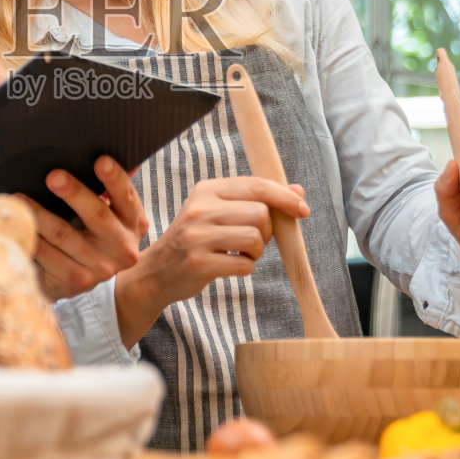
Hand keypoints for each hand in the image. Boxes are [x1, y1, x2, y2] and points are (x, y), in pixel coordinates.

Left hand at [23, 157, 148, 300]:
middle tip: (53, 176)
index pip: (126, 197)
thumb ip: (111, 187)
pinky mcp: (75, 282)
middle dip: (74, 193)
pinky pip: (46, 256)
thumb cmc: (93, 232)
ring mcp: (100, 268)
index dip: (114, 178)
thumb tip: (106, 151)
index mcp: (134, 223)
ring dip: (39, 215)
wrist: (86, 277)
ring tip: (20, 198)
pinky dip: (29, 238)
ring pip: (63, 235)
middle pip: (97, 216)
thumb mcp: (111, 213)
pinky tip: (14, 225)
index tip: (100, 160)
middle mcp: (123, 248)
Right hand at [114, 177, 307, 347]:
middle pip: (260, 214)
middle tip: (250, 241)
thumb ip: (256, 200)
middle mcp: (200, 209)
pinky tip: (230, 265)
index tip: (303, 210)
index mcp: (207, 190)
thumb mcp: (219, 212)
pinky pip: (244, 264)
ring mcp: (197, 236)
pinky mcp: (199, 263)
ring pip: (254, 238)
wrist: (157, 272)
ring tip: (240, 253)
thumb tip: (298, 190)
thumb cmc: (195, 240)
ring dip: (257, 251)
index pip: (256, 186)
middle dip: (266, 232)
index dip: (284, 197)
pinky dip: (246, 267)